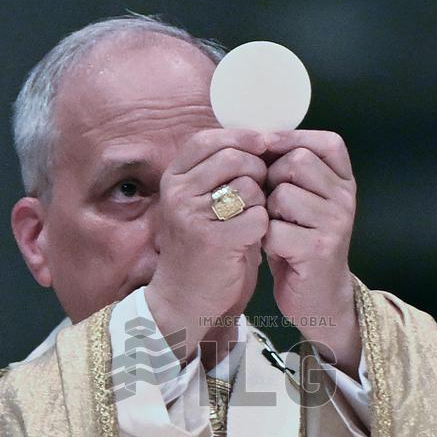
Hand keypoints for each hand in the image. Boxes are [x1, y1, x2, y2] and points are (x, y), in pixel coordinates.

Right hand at [146, 129, 268, 361]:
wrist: (183, 299)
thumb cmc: (200, 248)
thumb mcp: (197, 203)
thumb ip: (217, 172)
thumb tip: (258, 139)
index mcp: (173, 179)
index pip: (208, 139)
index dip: (240, 137)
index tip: (263, 144)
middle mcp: (178, 194)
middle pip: (234, 157)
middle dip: (257, 170)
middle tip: (259, 192)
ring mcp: (193, 216)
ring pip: (249, 185)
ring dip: (261, 201)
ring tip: (250, 219)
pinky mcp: (215, 240)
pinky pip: (258, 215)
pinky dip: (263, 226)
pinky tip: (253, 238)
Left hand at [263, 130, 361, 374]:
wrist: (319, 299)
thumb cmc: (301, 245)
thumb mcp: (302, 203)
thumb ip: (289, 173)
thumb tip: (255, 137)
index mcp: (344, 182)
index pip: (326, 142)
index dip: (291, 139)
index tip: (266, 147)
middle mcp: (345, 199)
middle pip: (297, 162)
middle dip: (271, 179)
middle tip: (269, 204)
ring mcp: (336, 224)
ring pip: (283, 194)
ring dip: (267, 212)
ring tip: (273, 229)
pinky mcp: (319, 249)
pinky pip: (274, 229)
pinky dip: (265, 240)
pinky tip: (275, 250)